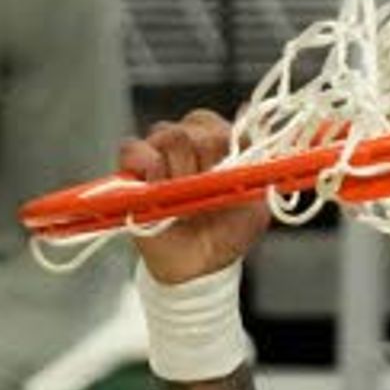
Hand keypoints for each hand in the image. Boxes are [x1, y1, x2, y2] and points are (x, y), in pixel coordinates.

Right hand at [115, 111, 271, 285]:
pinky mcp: (130, 172)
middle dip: (203, 164)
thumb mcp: (256, 199)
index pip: (216, 124)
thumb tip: (253, 121)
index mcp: (217, 143)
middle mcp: (186, 142)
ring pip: (168, 136)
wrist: (199, 268)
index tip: (225, 178)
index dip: (222, 149)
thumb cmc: (227, 234)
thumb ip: (259, 161)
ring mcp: (157, 154)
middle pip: (193, 128)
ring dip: (179, 171)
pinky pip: (133, 148)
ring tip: (183, 200)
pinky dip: (146, 165)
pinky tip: (157, 187)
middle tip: (203, 195)